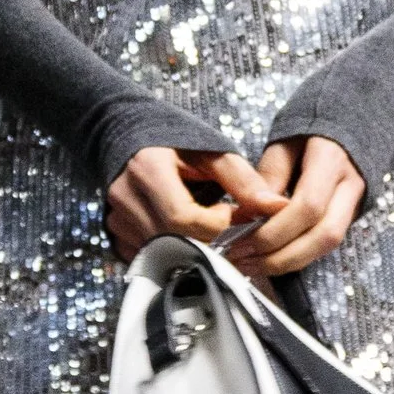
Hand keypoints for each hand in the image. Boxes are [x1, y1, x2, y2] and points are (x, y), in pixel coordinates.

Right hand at [104, 143, 276, 263]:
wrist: (128, 135)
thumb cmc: (175, 141)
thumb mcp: (211, 152)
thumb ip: (243, 180)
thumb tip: (277, 208)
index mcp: (147, 169)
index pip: (183, 218)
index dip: (215, 224)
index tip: (229, 211)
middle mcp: (125, 197)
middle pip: (173, 241)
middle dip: (209, 240)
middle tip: (226, 225)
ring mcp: (117, 220)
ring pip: (163, 254)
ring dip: (193, 248)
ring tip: (206, 226)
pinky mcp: (116, 236)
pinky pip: (150, 258)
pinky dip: (173, 252)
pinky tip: (185, 233)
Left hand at [229, 137, 365, 278]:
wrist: (345, 128)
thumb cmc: (306, 136)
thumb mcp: (281, 146)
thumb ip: (267, 179)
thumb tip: (248, 217)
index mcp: (331, 159)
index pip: (309, 206)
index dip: (275, 231)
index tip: (241, 240)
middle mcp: (350, 185)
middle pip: (324, 235)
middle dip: (282, 257)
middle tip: (243, 260)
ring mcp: (355, 204)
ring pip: (328, 247)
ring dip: (287, 263)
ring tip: (250, 265)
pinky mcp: (350, 218)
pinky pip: (324, 245)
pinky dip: (295, 257)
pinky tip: (267, 260)